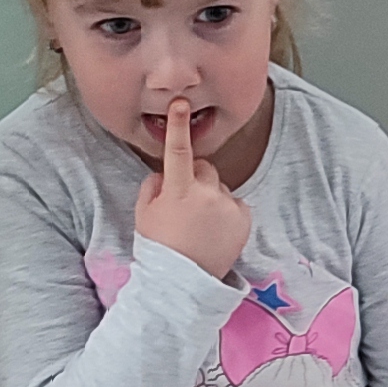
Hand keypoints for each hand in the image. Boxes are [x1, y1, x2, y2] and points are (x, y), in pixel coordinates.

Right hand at [132, 96, 249, 279]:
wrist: (184, 283)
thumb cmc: (159, 247)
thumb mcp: (144, 214)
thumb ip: (153, 186)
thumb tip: (165, 174)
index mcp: (178, 190)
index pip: (178, 151)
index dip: (178, 126)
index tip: (180, 103)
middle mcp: (206, 194)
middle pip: (204, 168)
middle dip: (195, 179)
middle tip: (185, 206)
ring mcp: (228, 205)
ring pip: (219, 186)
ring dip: (211, 197)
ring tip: (200, 225)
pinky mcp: (243, 217)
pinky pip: (234, 203)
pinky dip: (226, 212)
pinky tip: (214, 231)